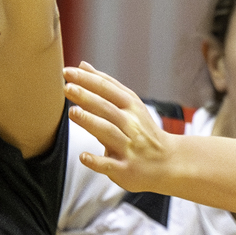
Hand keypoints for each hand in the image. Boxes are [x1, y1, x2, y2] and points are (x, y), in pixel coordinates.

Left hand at [63, 63, 176, 192]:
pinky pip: (110, 164)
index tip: (67, 72)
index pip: (107, 89)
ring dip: (90, 122)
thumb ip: (105, 86)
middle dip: (87, 97)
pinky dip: (96, 160)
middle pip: (107, 108)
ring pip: (108, 132)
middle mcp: (131, 125)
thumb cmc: (142, 130)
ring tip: (73, 112)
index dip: (87, 80)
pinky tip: (83, 156)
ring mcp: (129, 147)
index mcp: (131, 107)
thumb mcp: (130, 105)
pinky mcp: (126, 169)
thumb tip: (82, 66)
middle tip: (67, 87)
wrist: (168, 161)